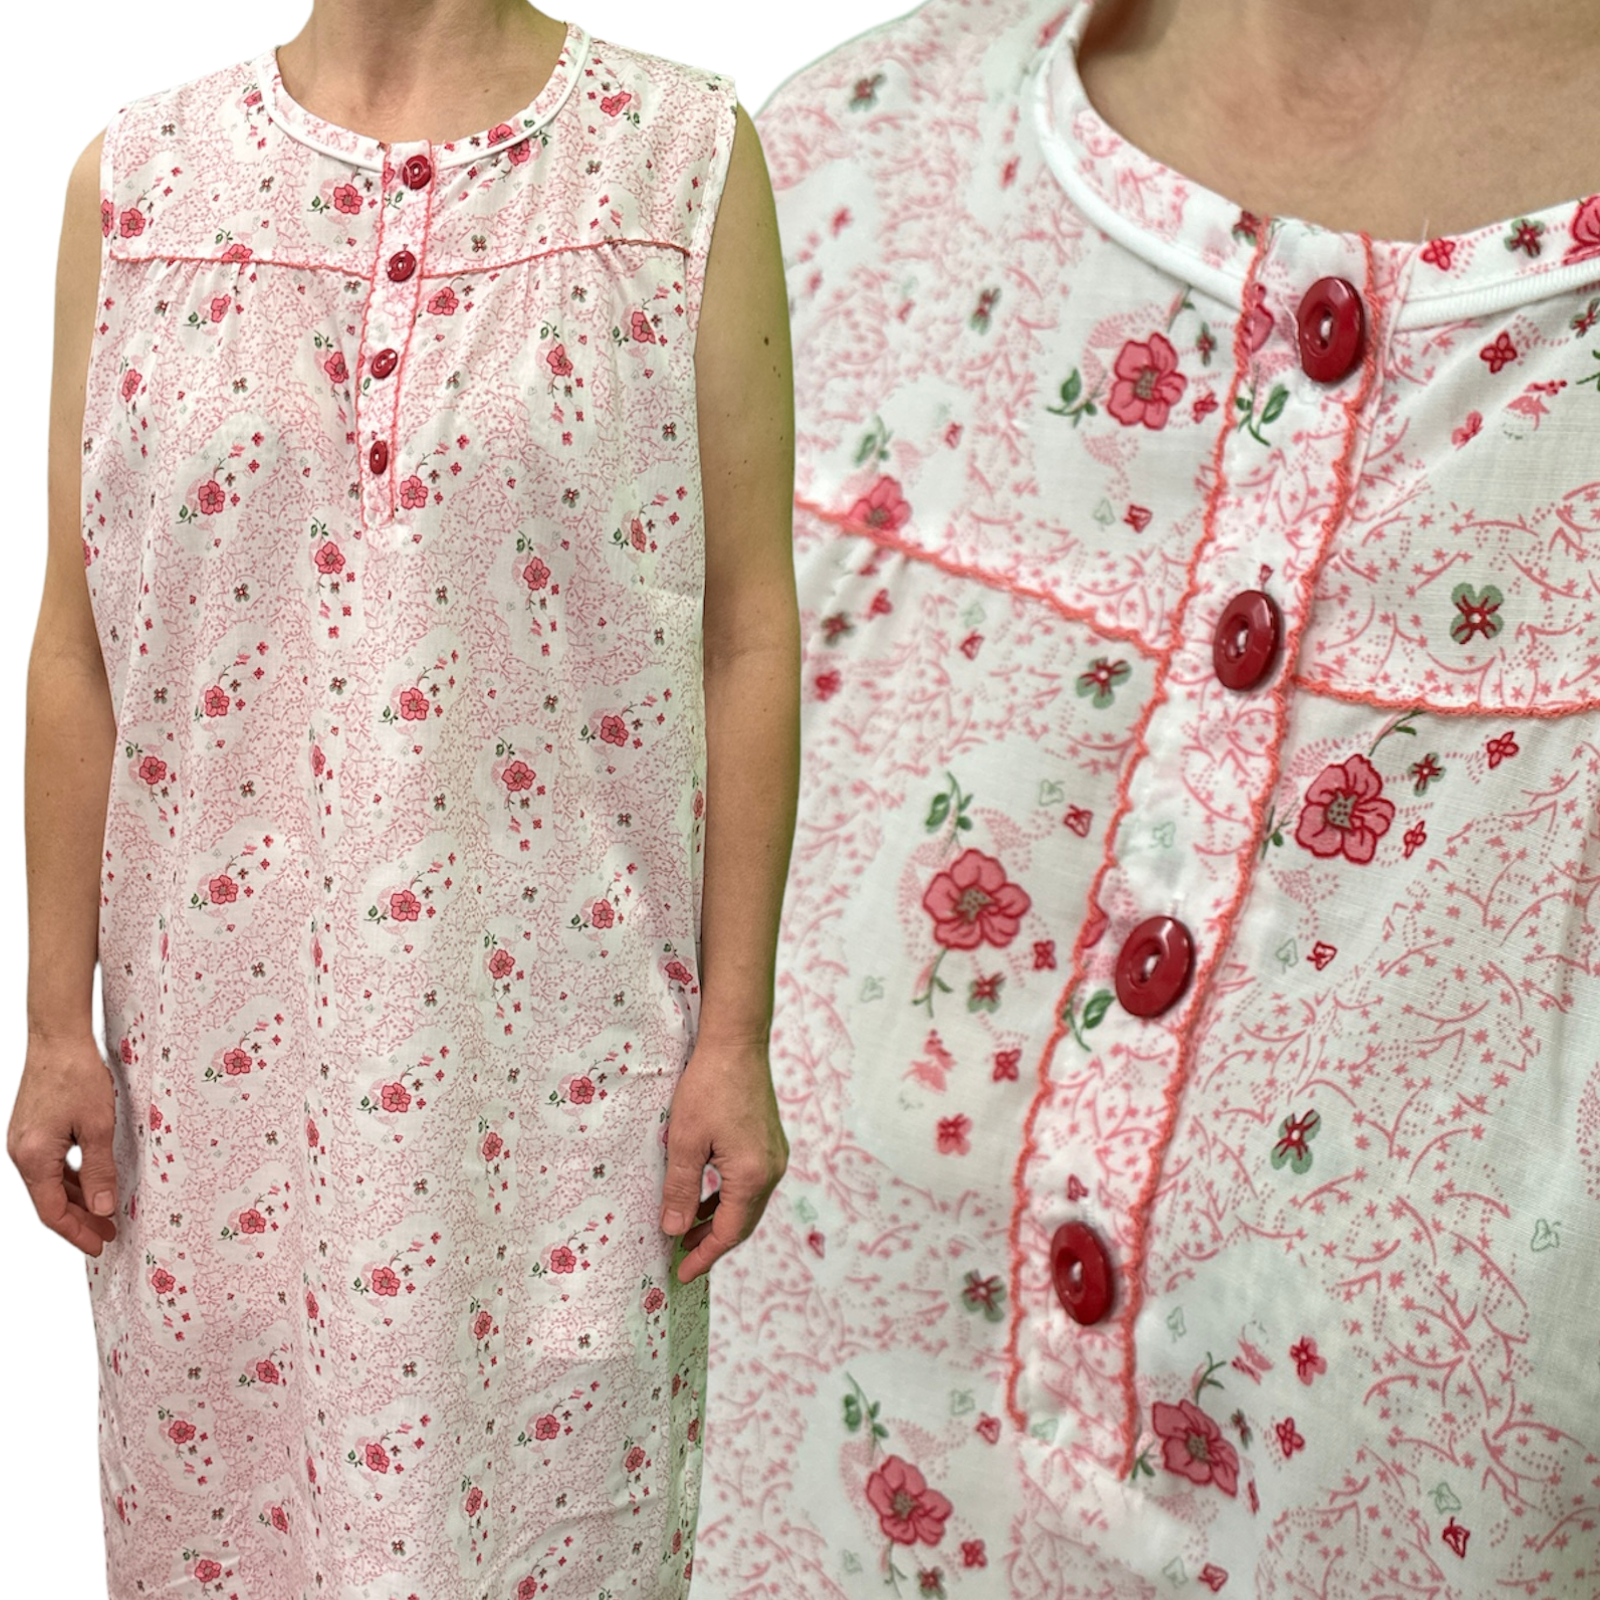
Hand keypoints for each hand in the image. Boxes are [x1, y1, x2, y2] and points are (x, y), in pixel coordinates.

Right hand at [8, 1031, 119, 1256]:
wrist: (58, 1038)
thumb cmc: (77, 1076)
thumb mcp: (98, 1127)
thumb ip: (100, 1170)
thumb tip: (103, 1207)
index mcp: (33, 1158)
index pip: (53, 1211)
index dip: (77, 1231)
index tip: (100, 1244)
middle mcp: (22, 1153)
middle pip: (51, 1200)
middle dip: (80, 1220)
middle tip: (109, 1233)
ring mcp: (25, 1141)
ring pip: (52, 1182)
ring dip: (78, 1199)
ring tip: (105, 1213)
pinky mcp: (33, 1129)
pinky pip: (52, 1164)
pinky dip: (72, 1177)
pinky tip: (92, 1183)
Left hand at [659, 1038, 787, 1282]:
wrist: (736, 1042)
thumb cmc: (708, 1086)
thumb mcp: (684, 1141)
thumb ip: (680, 1189)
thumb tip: (674, 1230)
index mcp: (752, 1175)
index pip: (730, 1232)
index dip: (705, 1256)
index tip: (682, 1274)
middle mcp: (771, 1169)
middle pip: (743, 1222)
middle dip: (713, 1243)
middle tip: (683, 1260)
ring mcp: (774, 1154)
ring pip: (747, 1203)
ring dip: (720, 1220)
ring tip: (689, 1233)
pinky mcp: (769, 1141)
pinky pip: (750, 1183)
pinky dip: (728, 1198)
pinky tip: (706, 1199)